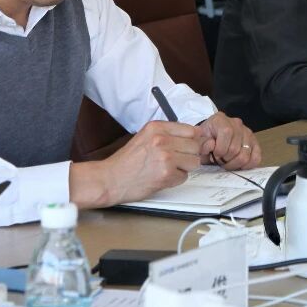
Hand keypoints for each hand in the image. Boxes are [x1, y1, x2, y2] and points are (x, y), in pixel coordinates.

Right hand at [69, 120, 204, 207]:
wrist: (110, 179)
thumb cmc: (127, 161)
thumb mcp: (145, 137)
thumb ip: (168, 134)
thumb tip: (197, 136)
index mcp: (157, 127)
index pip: (191, 130)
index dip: (193, 140)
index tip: (188, 146)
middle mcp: (162, 139)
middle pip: (195, 146)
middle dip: (189, 155)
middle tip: (176, 160)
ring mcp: (165, 157)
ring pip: (194, 161)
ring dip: (185, 167)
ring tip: (169, 168)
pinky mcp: (166, 174)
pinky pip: (184, 176)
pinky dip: (176, 179)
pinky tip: (162, 177)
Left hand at [197, 112, 260, 169]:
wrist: (210, 136)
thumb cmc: (204, 139)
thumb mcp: (198, 141)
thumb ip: (201, 143)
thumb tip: (211, 145)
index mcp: (221, 120)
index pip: (227, 133)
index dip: (219, 150)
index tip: (213, 155)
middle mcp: (236, 124)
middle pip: (235, 148)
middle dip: (225, 160)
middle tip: (219, 161)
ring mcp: (247, 132)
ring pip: (245, 155)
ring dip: (234, 164)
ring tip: (227, 163)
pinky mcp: (254, 142)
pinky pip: (256, 157)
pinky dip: (248, 165)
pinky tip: (239, 165)